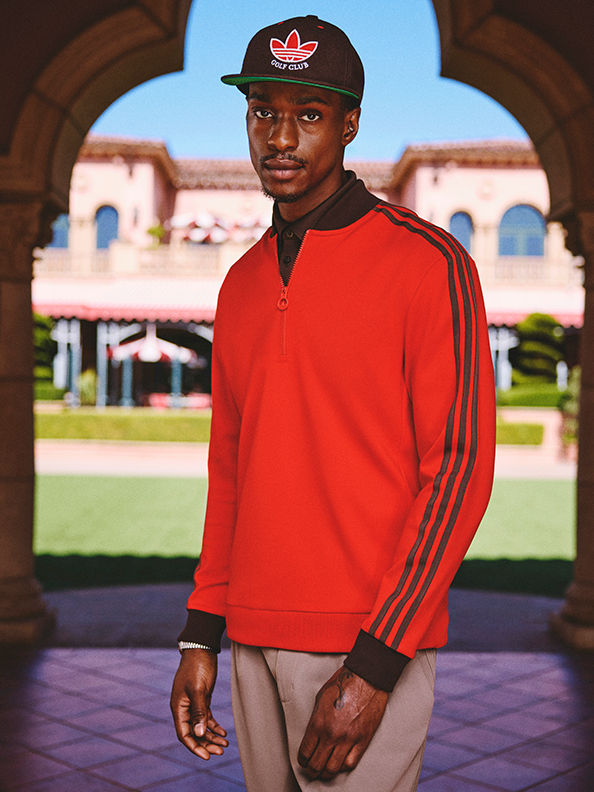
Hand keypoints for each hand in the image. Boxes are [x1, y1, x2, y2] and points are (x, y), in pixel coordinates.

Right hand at [170, 648, 228, 758]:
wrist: (202, 648)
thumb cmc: (198, 666)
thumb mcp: (199, 689)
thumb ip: (199, 711)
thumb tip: (198, 733)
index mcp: (178, 707)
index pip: (184, 734)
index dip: (194, 747)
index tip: (207, 757)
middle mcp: (183, 707)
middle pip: (193, 732)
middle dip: (206, 744)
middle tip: (221, 751)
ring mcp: (192, 703)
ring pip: (201, 726)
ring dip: (211, 736)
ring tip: (225, 744)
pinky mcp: (201, 698)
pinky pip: (206, 717)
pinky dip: (214, 726)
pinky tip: (223, 733)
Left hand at [298, 665, 387, 780]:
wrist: (366, 679)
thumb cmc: (343, 684)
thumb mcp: (320, 698)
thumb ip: (315, 719)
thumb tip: (313, 735)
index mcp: (318, 723)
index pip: (305, 752)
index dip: (302, 760)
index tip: (304, 761)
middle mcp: (332, 734)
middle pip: (317, 765)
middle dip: (312, 770)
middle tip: (312, 770)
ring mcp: (348, 739)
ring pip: (333, 769)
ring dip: (326, 772)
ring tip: (325, 770)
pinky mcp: (362, 740)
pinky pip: (350, 763)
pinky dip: (343, 766)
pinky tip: (341, 762)